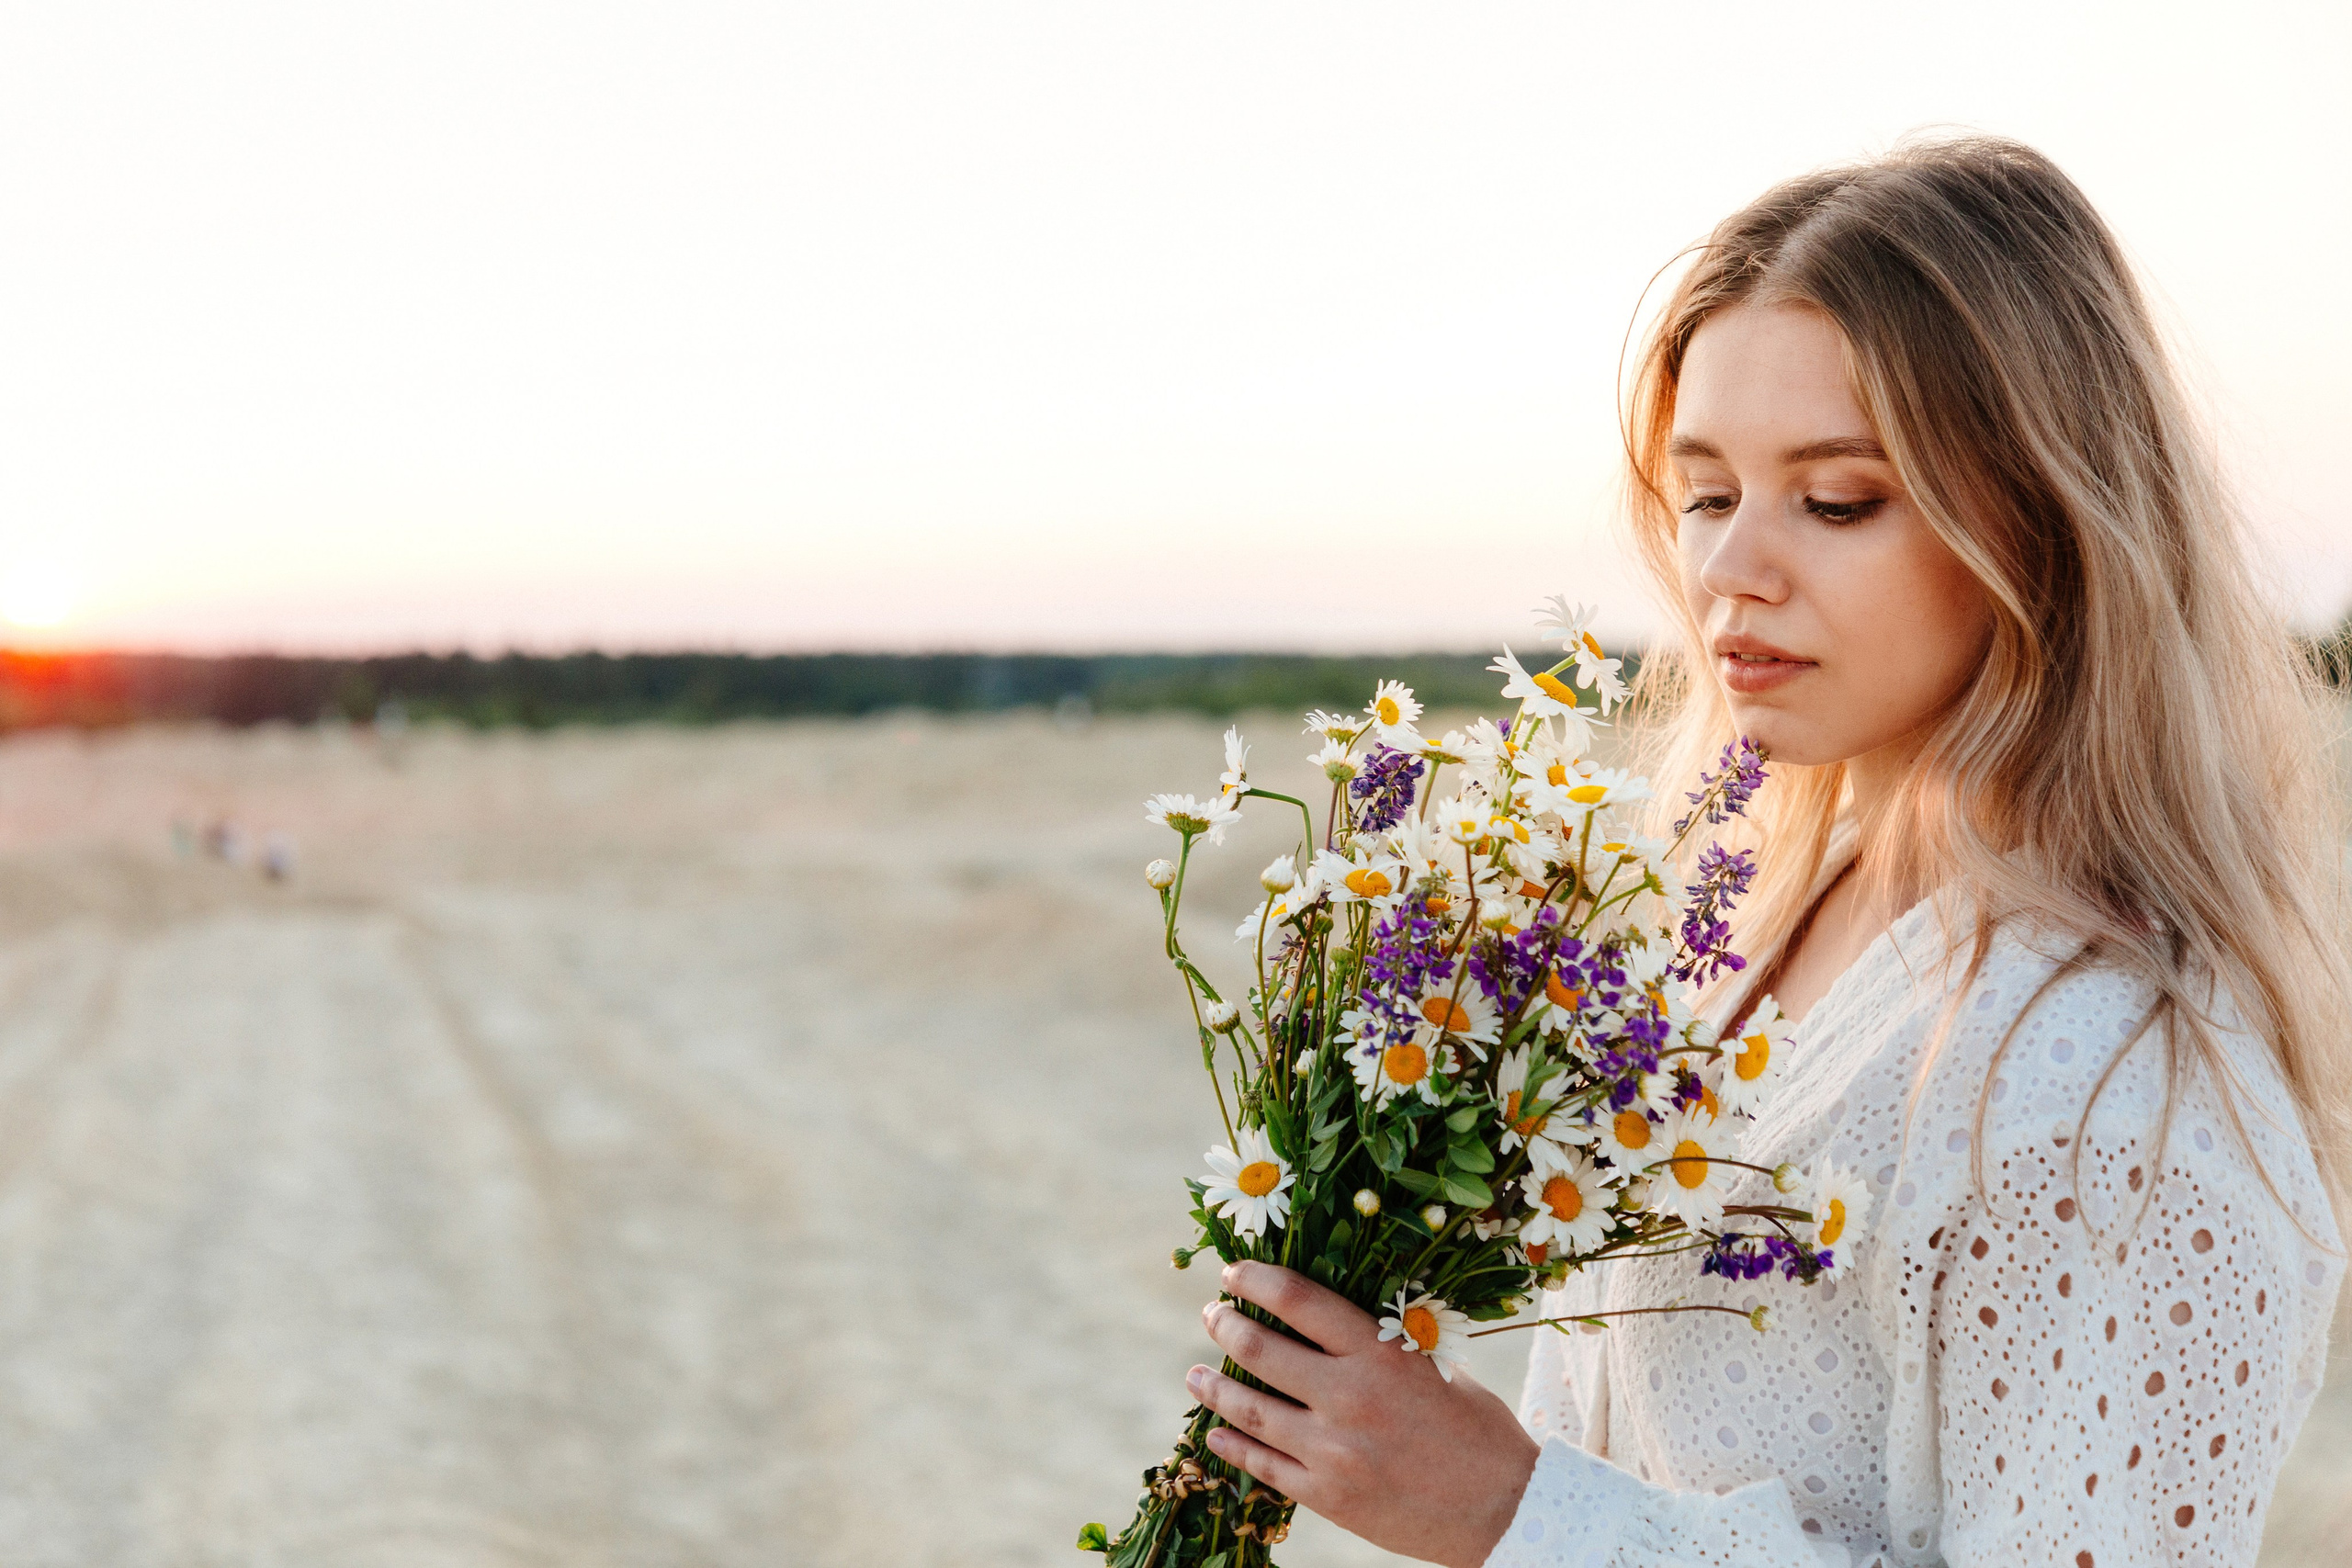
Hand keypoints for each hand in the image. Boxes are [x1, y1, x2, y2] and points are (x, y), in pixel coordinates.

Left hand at [1190, 1261, 1538, 1567]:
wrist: (1504, 1512)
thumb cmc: (1479, 1431)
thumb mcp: (1436, 1367)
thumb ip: (1385, 1343)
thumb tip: (1334, 1318)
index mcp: (1382, 1353)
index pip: (1300, 1300)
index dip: (1256, 1279)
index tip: (1231, 1272)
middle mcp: (1351, 1396)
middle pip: (1261, 1349)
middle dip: (1225, 1326)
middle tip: (1212, 1316)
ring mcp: (1334, 1450)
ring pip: (1249, 1408)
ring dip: (1213, 1386)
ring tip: (1193, 1374)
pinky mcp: (1328, 1496)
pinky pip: (1262, 1465)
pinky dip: (1232, 1444)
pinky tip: (1215, 1432)